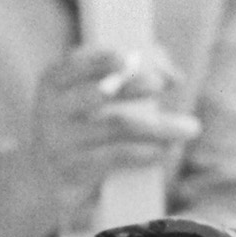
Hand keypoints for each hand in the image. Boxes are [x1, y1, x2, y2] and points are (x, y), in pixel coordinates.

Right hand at [27, 42, 192, 201]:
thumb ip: (131, 73)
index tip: (129, 58)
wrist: (46, 178)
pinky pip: (116, 157)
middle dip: (134, 86)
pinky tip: (165, 151)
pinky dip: (145, 153)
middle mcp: (50, 110)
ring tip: (190, 128)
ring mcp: (59, 142)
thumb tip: (175, 76)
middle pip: (100, 93)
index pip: (74, 64)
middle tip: (162, 84)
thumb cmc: (82, 126)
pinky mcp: (73, 171)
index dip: (102, 59)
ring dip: (159, 126)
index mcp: (53, 83)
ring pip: (117, 126)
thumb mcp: (92, 95)